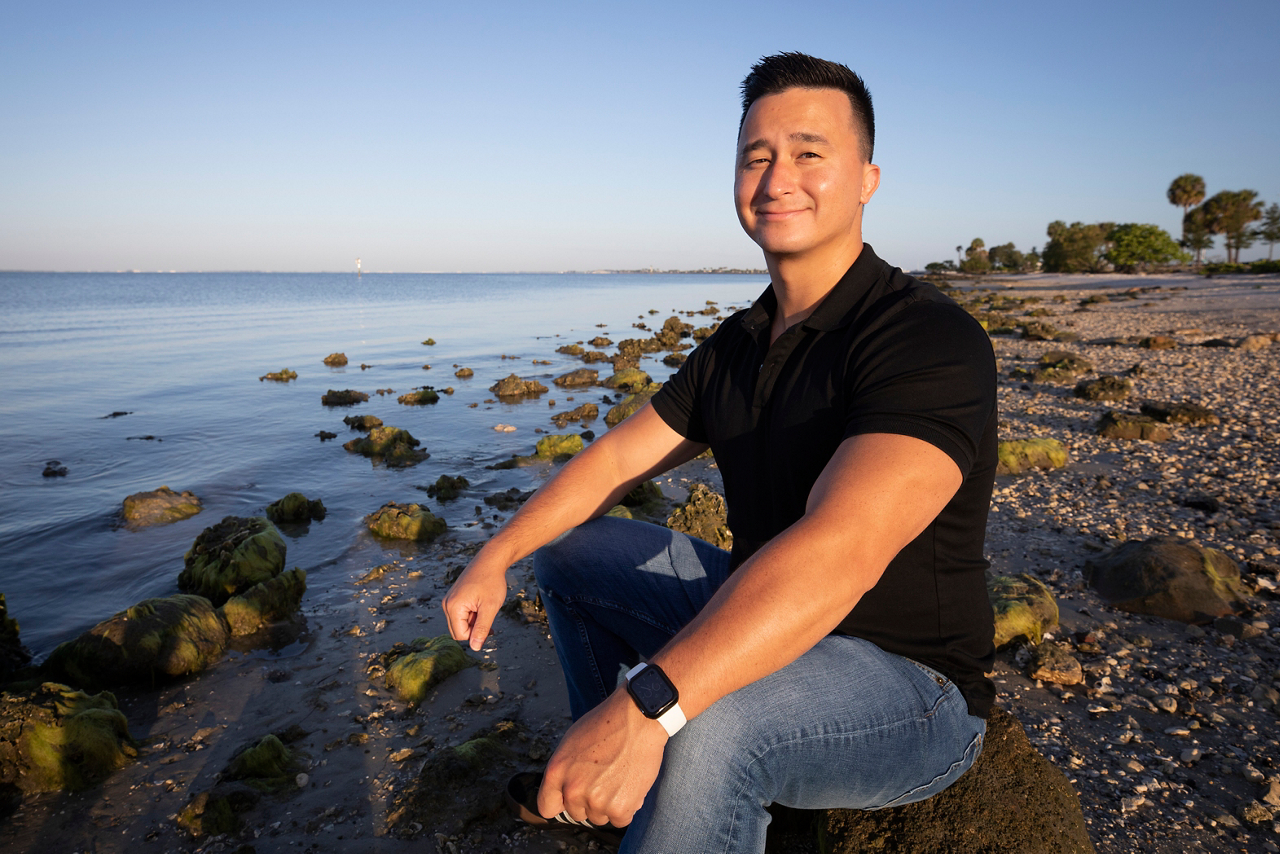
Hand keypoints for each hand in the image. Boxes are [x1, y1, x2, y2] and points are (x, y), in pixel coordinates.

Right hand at [442, 558, 508, 650]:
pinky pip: (460, 614)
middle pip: (458, 630)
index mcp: (453, 607)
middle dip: (474, 629)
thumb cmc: (491, 581)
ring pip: (460, 623)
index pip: (461, 635)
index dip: (476, 635)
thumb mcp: (490, 607)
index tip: (490, 627)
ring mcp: (449, 600)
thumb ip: (482, 629)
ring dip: (474, 621)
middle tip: (488, 617)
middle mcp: (447, 604)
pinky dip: (472, 614)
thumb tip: (475, 647)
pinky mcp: (454, 597)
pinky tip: (481, 604)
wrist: (490, 560)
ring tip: (485, 608)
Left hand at [537, 688, 667, 826]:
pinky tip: (630, 785)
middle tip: (605, 778)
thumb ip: (564, 771)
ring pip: (599, 817)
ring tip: (619, 778)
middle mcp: (572, 790)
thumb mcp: (571, 742)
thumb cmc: (606, 724)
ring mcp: (596, 801)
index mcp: (556, 772)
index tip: (571, 798)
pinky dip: (627, 807)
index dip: (561, 802)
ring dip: (609, 804)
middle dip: (589, 801)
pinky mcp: (619, 808)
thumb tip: (564, 792)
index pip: (547, 807)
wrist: (638, 719)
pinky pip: (620, 820)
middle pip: (577, 814)